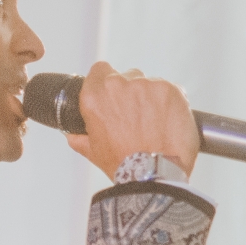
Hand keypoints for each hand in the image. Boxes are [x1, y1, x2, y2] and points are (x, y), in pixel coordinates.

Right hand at [63, 61, 199, 178]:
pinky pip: (171, 89)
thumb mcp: (94, 152)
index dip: (109, 81)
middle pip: (128, 76)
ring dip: (153, 97)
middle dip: (133, 92)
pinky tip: (170, 120)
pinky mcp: (171, 89)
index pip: (101, 70)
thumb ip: (81, 139)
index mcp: (95, 95)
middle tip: (139, 115)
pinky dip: (172, 102)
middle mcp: (119, 85)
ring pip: (151, 83)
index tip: (116, 94)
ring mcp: (147, 85)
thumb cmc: (124, 165)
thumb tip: (73, 136)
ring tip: (156, 122)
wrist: (154, 174)